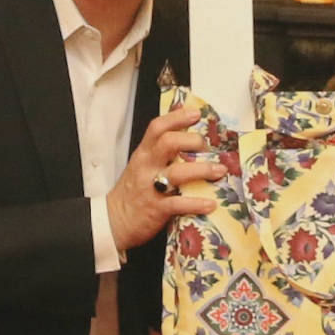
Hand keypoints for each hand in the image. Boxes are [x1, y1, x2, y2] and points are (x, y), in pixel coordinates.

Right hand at [106, 102, 223, 251]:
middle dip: (192, 141)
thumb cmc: (133, 191)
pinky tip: (211, 204)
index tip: (196, 114)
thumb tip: (188, 139)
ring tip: (220, 171)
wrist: (114, 221)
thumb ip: (160, 153)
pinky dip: (196, 203)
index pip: (157, 128)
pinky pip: (178, 204)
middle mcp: (146, 167)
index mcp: (144, 154)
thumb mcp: (142, 166)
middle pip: (168, 143)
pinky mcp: (156, 208)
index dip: (176, 118)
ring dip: (202, 170)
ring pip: (177, 173)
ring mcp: (151, 187)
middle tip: (208, 146)